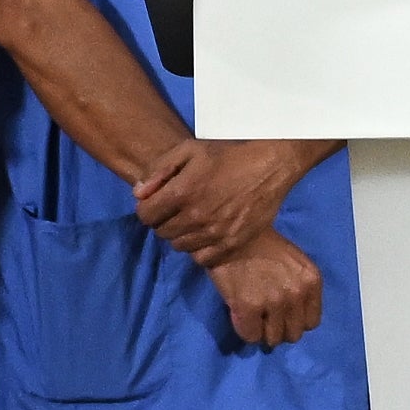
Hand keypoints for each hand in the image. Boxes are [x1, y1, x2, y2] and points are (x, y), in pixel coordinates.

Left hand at [134, 140, 305, 269]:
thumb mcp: (189, 149)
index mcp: (182, 192)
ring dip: (181, 236)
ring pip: (180, 247)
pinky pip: (202, 259)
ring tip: (192, 222)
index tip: (157, 203)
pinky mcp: (232, 245)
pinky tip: (206, 235)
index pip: (145, 216)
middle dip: (163, 221)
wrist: (270, 167)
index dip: (147, 209)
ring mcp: (215, 233)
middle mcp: (196, 217)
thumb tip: (139, 194)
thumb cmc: (227, 154)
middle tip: (176, 211)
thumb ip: (158, 169)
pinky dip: (199, 250)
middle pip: (162, 233)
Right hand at [211, 233, 324, 348]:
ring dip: (261, 331)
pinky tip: (239, 314)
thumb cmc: (260, 244)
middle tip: (264, 317)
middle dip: (278, 328)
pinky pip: (251, 336)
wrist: (231, 231)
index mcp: (311, 280)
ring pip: (273, 339)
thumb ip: (297, 287)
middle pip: (294, 334)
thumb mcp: (293, 262)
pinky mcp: (249, 307)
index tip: (281, 315)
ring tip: (252, 315)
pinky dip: (244, 329)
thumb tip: (290, 317)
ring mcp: (274, 302)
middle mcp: (297, 293)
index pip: (311, 322)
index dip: (294, 321)